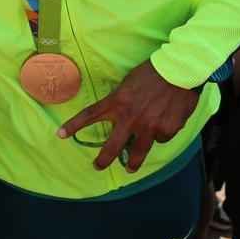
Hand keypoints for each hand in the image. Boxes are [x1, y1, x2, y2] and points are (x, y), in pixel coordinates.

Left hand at [57, 60, 199, 170]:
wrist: (179, 70)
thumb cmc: (153, 72)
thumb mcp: (129, 83)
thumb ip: (123, 101)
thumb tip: (122, 115)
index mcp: (117, 102)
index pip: (90, 115)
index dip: (73, 126)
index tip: (60, 135)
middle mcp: (130, 118)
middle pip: (112, 146)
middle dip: (103, 160)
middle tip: (97, 166)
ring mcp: (148, 126)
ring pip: (137, 153)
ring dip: (132, 163)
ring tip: (129, 169)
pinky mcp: (166, 130)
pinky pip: (161, 138)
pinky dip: (161, 134)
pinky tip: (166, 123)